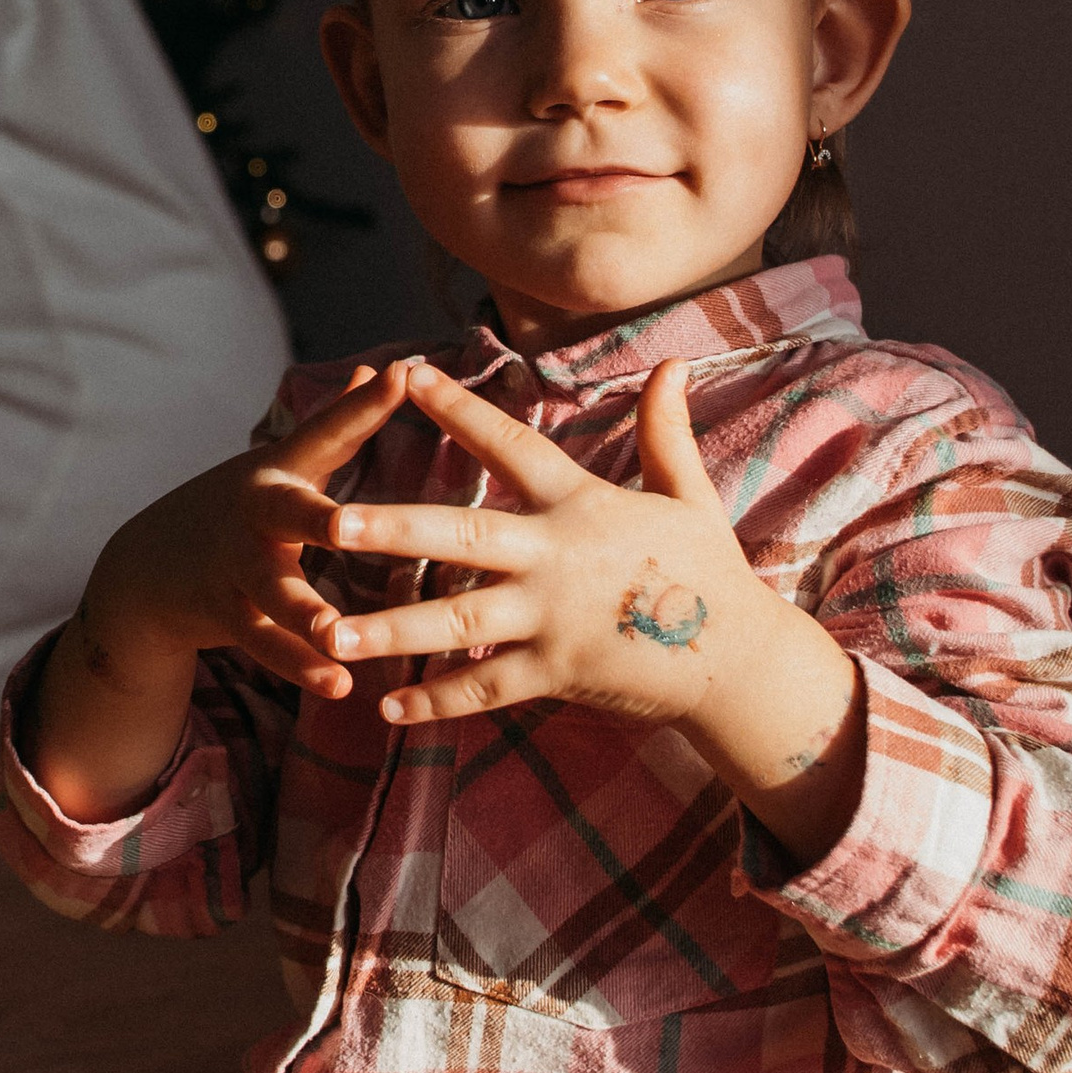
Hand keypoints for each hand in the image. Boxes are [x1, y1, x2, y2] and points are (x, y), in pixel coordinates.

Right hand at [28, 363, 417, 818]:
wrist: (146, 568)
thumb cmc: (237, 510)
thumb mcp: (278, 464)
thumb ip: (332, 425)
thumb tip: (377, 367)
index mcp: (278, 472)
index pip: (325, 431)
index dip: (363, 404)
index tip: (403, 375)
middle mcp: (256, 515)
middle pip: (292, 514)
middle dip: (324, 521)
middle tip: (349, 526)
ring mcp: (236, 567)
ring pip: (276, 593)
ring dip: (309, 617)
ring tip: (341, 638)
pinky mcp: (225, 615)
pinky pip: (266, 645)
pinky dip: (300, 666)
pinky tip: (338, 684)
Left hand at [315, 358, 864, 864]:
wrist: (741, 662)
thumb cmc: (711, 573)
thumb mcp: (688, 496)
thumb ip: (665, 433)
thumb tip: (670, 365)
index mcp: (580, 504)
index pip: (509, 445)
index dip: (460, 408)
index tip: (409, 376)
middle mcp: (558, 557)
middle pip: (462, 536)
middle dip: (393, 530)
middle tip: (331, 524)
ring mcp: (554, 619)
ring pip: (458, 623)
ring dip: (393, 628)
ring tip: (330, 632)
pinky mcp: (558, 672)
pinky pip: (486, 690)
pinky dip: (438, 701)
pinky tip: (387, 707)